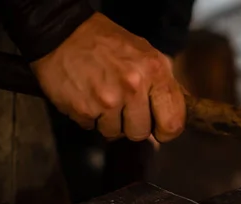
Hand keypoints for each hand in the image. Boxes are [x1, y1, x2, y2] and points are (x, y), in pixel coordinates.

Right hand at [30, 12, 185, 141]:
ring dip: (109, 122)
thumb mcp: (146, 54)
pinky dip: (90, 118)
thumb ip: (163, 84)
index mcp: (155, 71)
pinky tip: (88, 97)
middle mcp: (134, 86)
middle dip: (133, 125)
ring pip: (116, 133)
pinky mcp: (84, 109)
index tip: (159, 129)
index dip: (166, 131)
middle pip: (141, 133)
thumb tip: (177, 114)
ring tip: (103, 98)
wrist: (63, 33)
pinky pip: (93, 128)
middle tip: (124, 107)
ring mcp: (108, 99)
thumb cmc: (107, 44)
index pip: (173, 122)